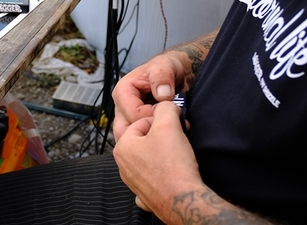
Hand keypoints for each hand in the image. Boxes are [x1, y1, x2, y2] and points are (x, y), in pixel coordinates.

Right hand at [111, 52, 185, 141]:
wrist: (178, 75)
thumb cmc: (168, 68)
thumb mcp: (166, 65)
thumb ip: (162, 76)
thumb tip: (161, 95)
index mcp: (123, 91)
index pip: (132, 114)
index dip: (151, 117)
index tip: (168, 114)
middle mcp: (121, 106)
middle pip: (126, 130)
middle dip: (149, 131)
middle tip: (169, 126)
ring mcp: (128, 119)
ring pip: (132, 139)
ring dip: (151, 138)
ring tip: (170, 130)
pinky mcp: (137, 127)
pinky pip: (141, 141)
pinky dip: (154, 140)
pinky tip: (168, 134)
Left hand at [114, 101, 201, 219]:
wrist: (185, 201)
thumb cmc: (173, 168)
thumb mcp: (168, 125)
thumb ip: (165, 108)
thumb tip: (166, 106)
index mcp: (122, 147)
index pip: (141, 121)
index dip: (161, 120)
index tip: (175, 124)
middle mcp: (124, 165)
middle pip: (144, 139)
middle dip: (163, 135)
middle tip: (178, 137)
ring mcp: (134, 181)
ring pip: (149, 157)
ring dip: (164, 152)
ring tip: (178, 154)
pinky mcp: (147, 194)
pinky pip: (154, 176)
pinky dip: (163, 172)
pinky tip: (173, 171)